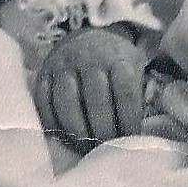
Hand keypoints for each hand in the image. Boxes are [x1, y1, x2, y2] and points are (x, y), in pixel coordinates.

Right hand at [34, 25, 145, 149]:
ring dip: (77, 130)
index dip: (129, 119)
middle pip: (95, 101)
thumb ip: (140, 93)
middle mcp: (89, 60)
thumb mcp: (136, 67)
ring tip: (86, 148)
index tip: (131, 139)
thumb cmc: (118, 62)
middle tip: (107, 149)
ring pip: (67, 102)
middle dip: (103, 130)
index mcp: (117, 59)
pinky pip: (43, 101)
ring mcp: (63, 66)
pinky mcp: (43, 73)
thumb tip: (144, 131)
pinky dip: (53, 123)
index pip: (125, 92)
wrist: (89, 37)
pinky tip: (64, 138)